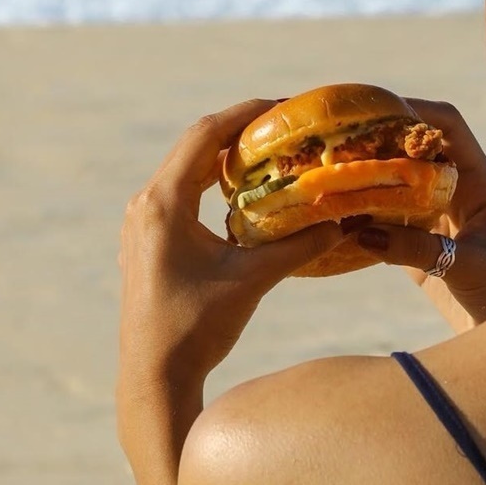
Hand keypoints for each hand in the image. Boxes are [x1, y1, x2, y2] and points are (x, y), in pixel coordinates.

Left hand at [118, 99, 346, 393]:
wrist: (154, 377)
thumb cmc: (197, 328)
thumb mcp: (252, 281)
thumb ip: (298, 247)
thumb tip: (343, 222)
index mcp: (164, 204)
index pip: (206, 136)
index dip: (247, 114)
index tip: (285, 107)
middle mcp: (146, 205)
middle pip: (195, 147)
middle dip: (240, 132)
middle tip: (285, 126)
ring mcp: (142, 223)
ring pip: (186, 170)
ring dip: (225, 158)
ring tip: (270, 152)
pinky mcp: (147, 241)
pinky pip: (180, 194)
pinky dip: (212, 184)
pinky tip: (244, 194)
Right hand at [353, 99, 485, 330]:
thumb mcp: (469, 267)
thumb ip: (419, 249)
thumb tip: (361, 232)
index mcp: (479, 180)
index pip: (448, 126)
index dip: (413, 110)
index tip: (372, 108)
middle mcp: (455, 188)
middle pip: (413, 148)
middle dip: (376, 138)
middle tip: (332, 137)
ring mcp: (435, 215)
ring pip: (395, 181)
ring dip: (363, 175)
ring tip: (323, 170)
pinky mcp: (419, 244)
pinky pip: (385, 220)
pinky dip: (360, 215)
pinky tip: (331, 216)